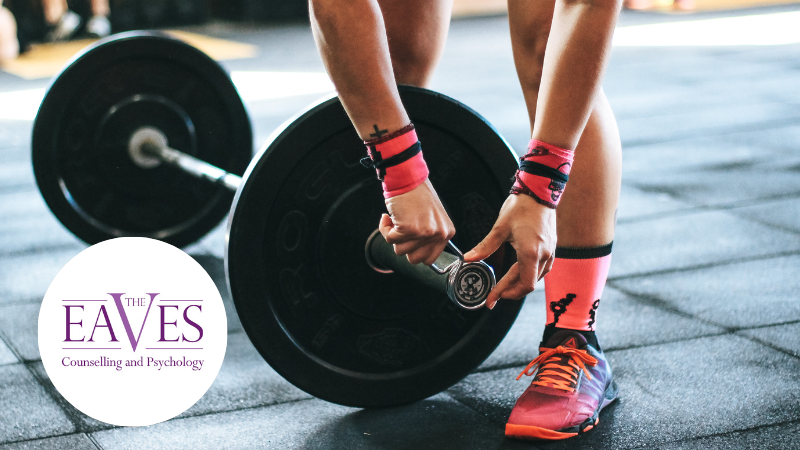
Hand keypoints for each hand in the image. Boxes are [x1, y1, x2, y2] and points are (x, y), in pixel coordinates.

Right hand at [379, 179, 455, 265]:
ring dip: (394, 236)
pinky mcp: (408, 229)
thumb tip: (417, 255)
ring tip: (398, 219)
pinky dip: (385, 228)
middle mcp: (438, 234)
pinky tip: (389, 216)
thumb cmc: (417, 194)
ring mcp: (424, 232)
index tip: (410, 240)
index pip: (429, 259)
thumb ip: (429, 236)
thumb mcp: (432, 218)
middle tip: (403, 229)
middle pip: (414, 259)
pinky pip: (389, 239)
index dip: (415, 251)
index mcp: (447, 232)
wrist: (407, 177)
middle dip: (404, 245)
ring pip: (400, 250)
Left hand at [463, 194, 555, 308]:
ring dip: (520, 284)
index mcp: (531, 253)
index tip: (492, 298)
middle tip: (495, 295)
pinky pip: (543, 269)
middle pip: (528, 284)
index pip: (522, 285)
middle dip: (510, 291)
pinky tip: (521, 273)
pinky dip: (530, 275)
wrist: (540, 191)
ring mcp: (550, 251)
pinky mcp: (552, 247)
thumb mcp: (500, 228)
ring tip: (505, 286)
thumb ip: (485, 246)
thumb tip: (468, 258)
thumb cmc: (521, 206)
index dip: (506, 294)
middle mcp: (544, 255)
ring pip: (537, 278)